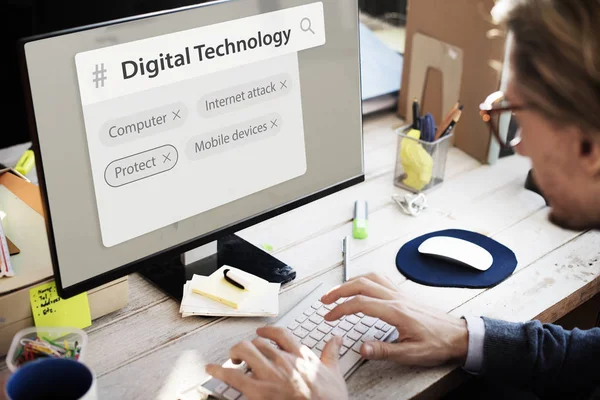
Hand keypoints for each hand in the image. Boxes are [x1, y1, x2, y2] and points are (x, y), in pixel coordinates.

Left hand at [206, 326, 348, 399]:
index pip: (279, 333)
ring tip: (232, 359)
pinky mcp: (258, 391)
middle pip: (258, 342)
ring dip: (235, 353)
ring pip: (245, 351)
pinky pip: (233, 376)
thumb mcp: (334, 373)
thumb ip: (331, 353)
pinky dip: (219, 371)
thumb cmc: (329, 399)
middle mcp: (283, 360)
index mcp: (300, 355)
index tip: (261, 332)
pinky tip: (211, 369)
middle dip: (248, 346)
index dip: (267, 330)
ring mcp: (270, 375)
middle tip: (244, 353)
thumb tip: (336, 339)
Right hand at [320, 273, 467, 366]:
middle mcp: (396, 298)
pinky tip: (361, 285)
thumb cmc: (438, 343)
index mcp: (395, 311)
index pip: (360, 303)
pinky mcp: (403, 295)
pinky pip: (380, 279)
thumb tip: (362, 348)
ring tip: (338, 291)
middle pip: (361, 284)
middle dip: (339, 290)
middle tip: (325, 300)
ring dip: (350, 282)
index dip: (341, 309)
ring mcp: (400, 294)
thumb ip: (384, 350)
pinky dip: (365, 279)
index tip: (329, 316)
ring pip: (370, 278)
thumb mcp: (411, 353)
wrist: (458, 335)